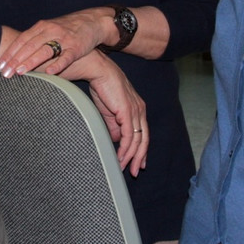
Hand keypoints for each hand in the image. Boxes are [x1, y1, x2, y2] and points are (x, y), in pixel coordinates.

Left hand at [0, 8, 112, 76]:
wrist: (92, 21)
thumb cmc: (66, 28)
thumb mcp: (48, 28)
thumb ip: (33, 39)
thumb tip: (13, 55)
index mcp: (41, 26)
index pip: (22, 40)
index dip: (10, 52)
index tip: (0, 65)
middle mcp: (51, 31)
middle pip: (30, 46)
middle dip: (16, 60)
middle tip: (5, 73)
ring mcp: (64, 39)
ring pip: (45, 51)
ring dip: (31, 61)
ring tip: (20, 72)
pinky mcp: (77, 48)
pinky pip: (66, 57)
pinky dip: (58, 64)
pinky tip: (49, 72)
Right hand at [56, 51, 147, 176]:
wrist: (98, 71)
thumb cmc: (102, 87)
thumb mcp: (109, 111)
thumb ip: (114, 125)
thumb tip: (116, 139)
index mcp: (137, 109)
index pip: (143, 134)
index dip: (141, 150)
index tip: (139, 163)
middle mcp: (140, 111)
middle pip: (144, 140)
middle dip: (139, 158)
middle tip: (134, 172)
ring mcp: (136, 111)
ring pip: (138, 141)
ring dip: (131, 157)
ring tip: (124, 168)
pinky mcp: (128, 111)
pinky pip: (129, 136)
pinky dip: (126, 149)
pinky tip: (120, 157)